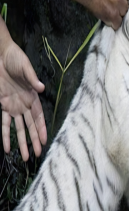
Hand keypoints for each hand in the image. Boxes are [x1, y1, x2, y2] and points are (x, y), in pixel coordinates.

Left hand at [0, 41, 45, 160]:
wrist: (1, 54)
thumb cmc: (16, 59)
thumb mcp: (25, 67)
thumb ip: (32, 79)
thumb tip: (41, 88)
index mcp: (33, 97)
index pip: (38, 117)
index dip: (41, 130)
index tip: (43, 141)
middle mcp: (25, 105)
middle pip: (30, 126)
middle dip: (33, 141)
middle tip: (36, 154)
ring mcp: (13, 106)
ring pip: (18, 129)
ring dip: (22, 142)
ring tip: (25, 156)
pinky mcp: (2, 105)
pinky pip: (4, 123)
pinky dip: (5, 135)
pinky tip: (7, 147)